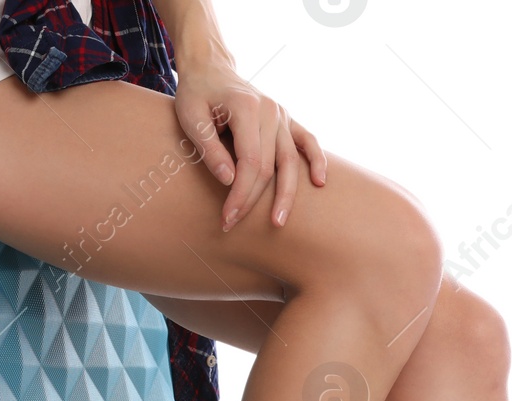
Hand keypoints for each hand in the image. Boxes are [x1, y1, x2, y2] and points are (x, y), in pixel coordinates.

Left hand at [173, 60, 327, 231]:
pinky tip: (319, 182)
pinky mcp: (285, 119)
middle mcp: (270, 111)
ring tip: (278, 222)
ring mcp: (281, 114)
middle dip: (252, 200)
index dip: (240, 194)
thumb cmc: (197, 92)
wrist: (211, 67)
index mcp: (248, 108)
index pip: (250, 163)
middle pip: (269, 167)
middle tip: (233, 223)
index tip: (227, 217)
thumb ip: (210, 149)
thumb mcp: (191, 117)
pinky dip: (316, 160)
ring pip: (290, 161)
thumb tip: (230, 180)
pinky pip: (307, 140)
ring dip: (286, 194)